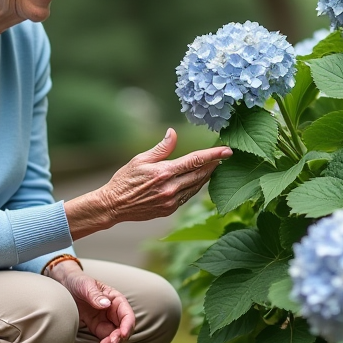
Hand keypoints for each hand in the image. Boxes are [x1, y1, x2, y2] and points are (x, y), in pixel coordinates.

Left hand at [48, 260, 135, 342]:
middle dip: (120, 337)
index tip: (123, 333)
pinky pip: (104, 338)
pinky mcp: (96, 327)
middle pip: (123, 327)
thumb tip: (106, 304)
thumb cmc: (78, 281)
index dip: (128, 324)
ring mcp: (105, 320)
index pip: (127, 313)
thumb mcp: (86, 285)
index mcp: (115, 299)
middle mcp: (113, 311)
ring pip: (115, 335)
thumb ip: (95, 295)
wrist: (64, 285)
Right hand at [64, 129, 232, 237]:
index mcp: (164, 172)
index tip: (227, 151)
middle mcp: (171, 188)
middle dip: (214, 164)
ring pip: (197, 187)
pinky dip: (196, 187)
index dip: (213, 155)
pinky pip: (188, 196)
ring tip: (215, 166)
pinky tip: (199, 180)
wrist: (114, 205)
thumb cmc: (125, 179)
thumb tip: (173, 133)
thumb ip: (161, 148)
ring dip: (207, 176)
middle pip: (200, 174)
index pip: (195, 161)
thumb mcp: (140, 159)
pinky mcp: (170, 210)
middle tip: (224, 156)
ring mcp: (171, 201)